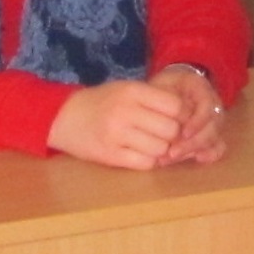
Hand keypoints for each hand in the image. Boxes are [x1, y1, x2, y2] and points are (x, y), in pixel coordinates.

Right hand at [49, 78, 189, 170]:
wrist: (64, 117)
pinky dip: (148, 161)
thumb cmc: (102, 102)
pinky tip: (140, 154)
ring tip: (151, 144)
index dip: (183, 116)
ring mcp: (116, 134)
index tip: (178, 120)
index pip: (175, 106)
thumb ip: (154, 99)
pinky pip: (145, 163)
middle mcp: (125, 111)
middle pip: (171, 129)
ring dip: (161, 150)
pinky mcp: (110, 155)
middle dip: (173, 135)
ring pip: (160, 149)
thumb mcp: (126, 89)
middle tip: (165, 135)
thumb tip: (189, 115)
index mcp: (132, 91)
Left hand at [153, 66, 233, 167]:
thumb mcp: (160, 84)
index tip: (183, 134)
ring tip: (172, 158)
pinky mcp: (212, 134)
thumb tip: (162, 118)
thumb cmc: (163, 87)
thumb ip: (162, 97)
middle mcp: (213, 104)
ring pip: (214, 138)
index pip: (207, 106)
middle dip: (193, 143)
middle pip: (212, 126)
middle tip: (172, 153)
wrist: (169, 89)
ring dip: (194, 150)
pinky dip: (210, 154)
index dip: (197, 122)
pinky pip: (218, 146)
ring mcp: (214, 121)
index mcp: (201, 88)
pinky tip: (198, 159)